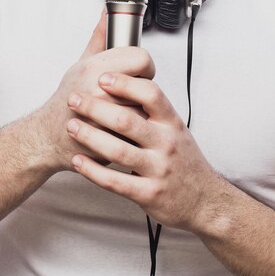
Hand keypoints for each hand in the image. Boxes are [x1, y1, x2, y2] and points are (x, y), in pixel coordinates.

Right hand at [38, 10, 154, 171]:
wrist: (48, 137)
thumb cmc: (65, 101)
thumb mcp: (81, 63)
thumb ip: (100, 37)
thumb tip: (107, 12)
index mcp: (96, 68)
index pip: (142, 58)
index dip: (145, 66)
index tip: (140, 72)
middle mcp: (100, 90)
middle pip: (146, 85)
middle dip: (141, 91)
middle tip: (129, 94)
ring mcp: (105, 118)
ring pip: (145, 111)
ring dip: (140, 113)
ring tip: (122, 112)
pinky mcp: (110, 141)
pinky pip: (137, 134)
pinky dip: (134, 134)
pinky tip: (120, 129)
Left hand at [66, 72, 220, 232]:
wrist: (203, 198)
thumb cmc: (183, 159)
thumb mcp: (175, 127)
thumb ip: (153, 107)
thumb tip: (126, 78)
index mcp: (172, 122)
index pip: (151, 94)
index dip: (125, 83)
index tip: (102, 77)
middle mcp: (166, 143)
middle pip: (127, 120)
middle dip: (95, 107)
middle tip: (73, 98)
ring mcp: (158, 169)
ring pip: (117, 150)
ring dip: (89, 137)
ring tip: (70, 126)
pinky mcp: (148, 193)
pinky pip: (115, 181)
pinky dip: (92, 171)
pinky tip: (78, 161)